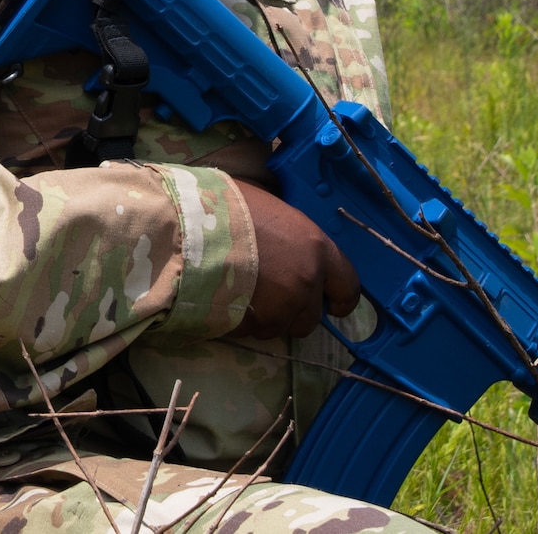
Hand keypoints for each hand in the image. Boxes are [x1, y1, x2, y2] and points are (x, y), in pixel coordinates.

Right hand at [231, 178, 360, 339]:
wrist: (190, 227)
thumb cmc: (227, 206)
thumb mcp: (269, 208)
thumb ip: (288, 235)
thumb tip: (285, 245)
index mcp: (316, 249)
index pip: (348, 286)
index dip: (341, 299)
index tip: (333, 305)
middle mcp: (306, 282)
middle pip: (311, 317)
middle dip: (294, 312)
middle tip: (270, 295)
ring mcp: (280, 308)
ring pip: (278, 328)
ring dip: (265, 318)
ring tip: (239, 294)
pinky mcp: (253, 324)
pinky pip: (251, 331)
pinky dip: (239, 321)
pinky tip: (222, 299)